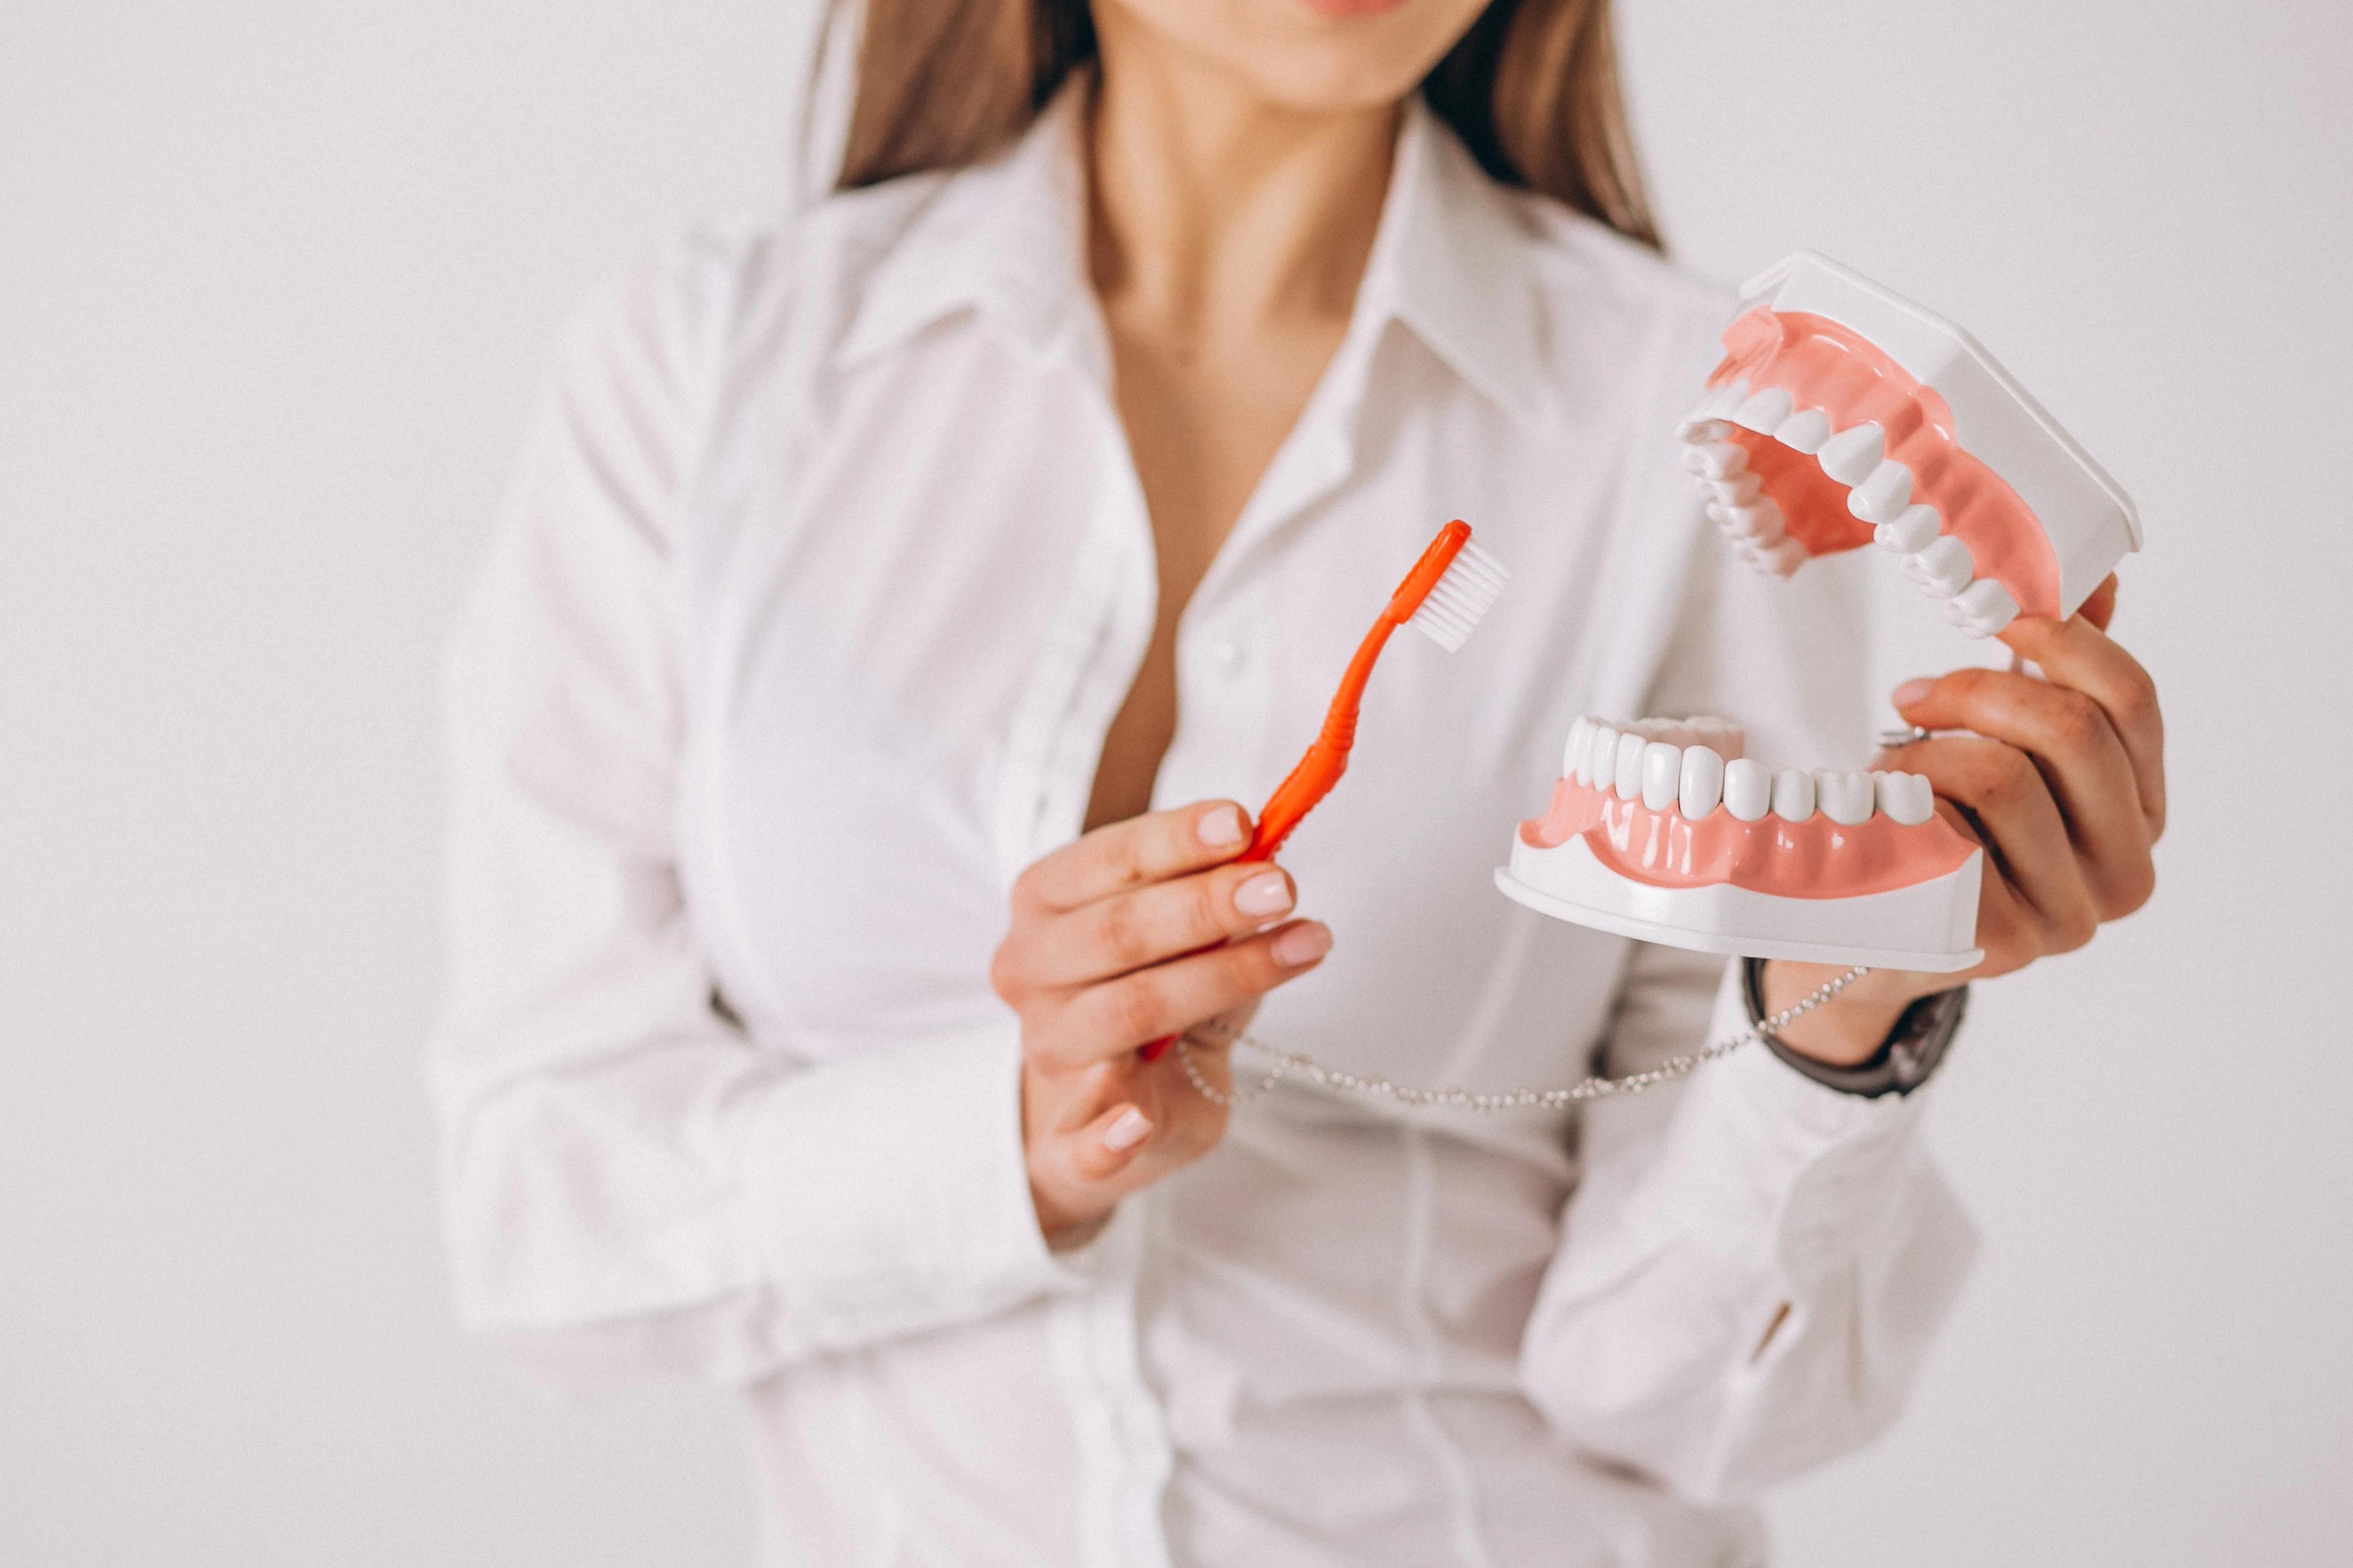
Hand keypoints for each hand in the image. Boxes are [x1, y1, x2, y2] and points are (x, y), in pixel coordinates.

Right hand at [990, 800, 1332, 1247]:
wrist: (1081, 1114)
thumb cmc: (1142, 999)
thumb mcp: (1174, 942)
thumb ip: (1210, 910)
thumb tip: (1271, 865)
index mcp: (1046, 905)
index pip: (1107, 861)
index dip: (1175, 839)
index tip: (1244, 822)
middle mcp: (1030, 971)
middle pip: (1119, 931)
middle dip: (1206, 905)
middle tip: (1282, 887)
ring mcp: (1046, 1055)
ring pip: (1127, 1011)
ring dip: (1217, 980)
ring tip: (1302, 950)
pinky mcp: (1065, 1144)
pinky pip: (1079, 1144)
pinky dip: (1106, 1135)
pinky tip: (1133, 1124)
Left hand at [1764, 576, 2163, 1063]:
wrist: (1869, 931)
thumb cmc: (1944, 820)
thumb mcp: (2004, 742)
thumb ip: (2055, 670)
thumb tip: (2095, 574)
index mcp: (2142, 812)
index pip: (2133, 701)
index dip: (2066, 640)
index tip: (1998, 614)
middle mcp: (2124, 872)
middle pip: (2071, 731)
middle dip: (1978, 690)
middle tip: (1911, 697)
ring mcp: (2067, 918)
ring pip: (2004, 777)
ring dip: (1928, 752)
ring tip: (1894, 768)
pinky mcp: (1998, 945)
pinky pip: (1949, 836)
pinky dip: (1905, 807)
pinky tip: (1885, 819)